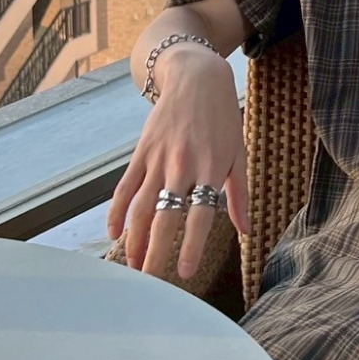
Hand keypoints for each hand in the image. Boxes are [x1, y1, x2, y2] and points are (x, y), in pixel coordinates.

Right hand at [107, 50, 248, 280]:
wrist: (196, 78)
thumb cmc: (223, 119)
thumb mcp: (238, 153)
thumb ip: (239, 195)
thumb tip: (245, 230)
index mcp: (211, 168)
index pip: (199, 216)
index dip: (190, 247)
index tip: (184, 273)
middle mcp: (182, 166)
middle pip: (164, 217)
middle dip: (155, 252)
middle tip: (149, 282)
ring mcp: (158, 159)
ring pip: (140, 206)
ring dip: (133, 239)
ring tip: (131, 266)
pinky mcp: (141, 152)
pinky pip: (124, 187)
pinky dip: (116, 212)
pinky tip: (113, 234)